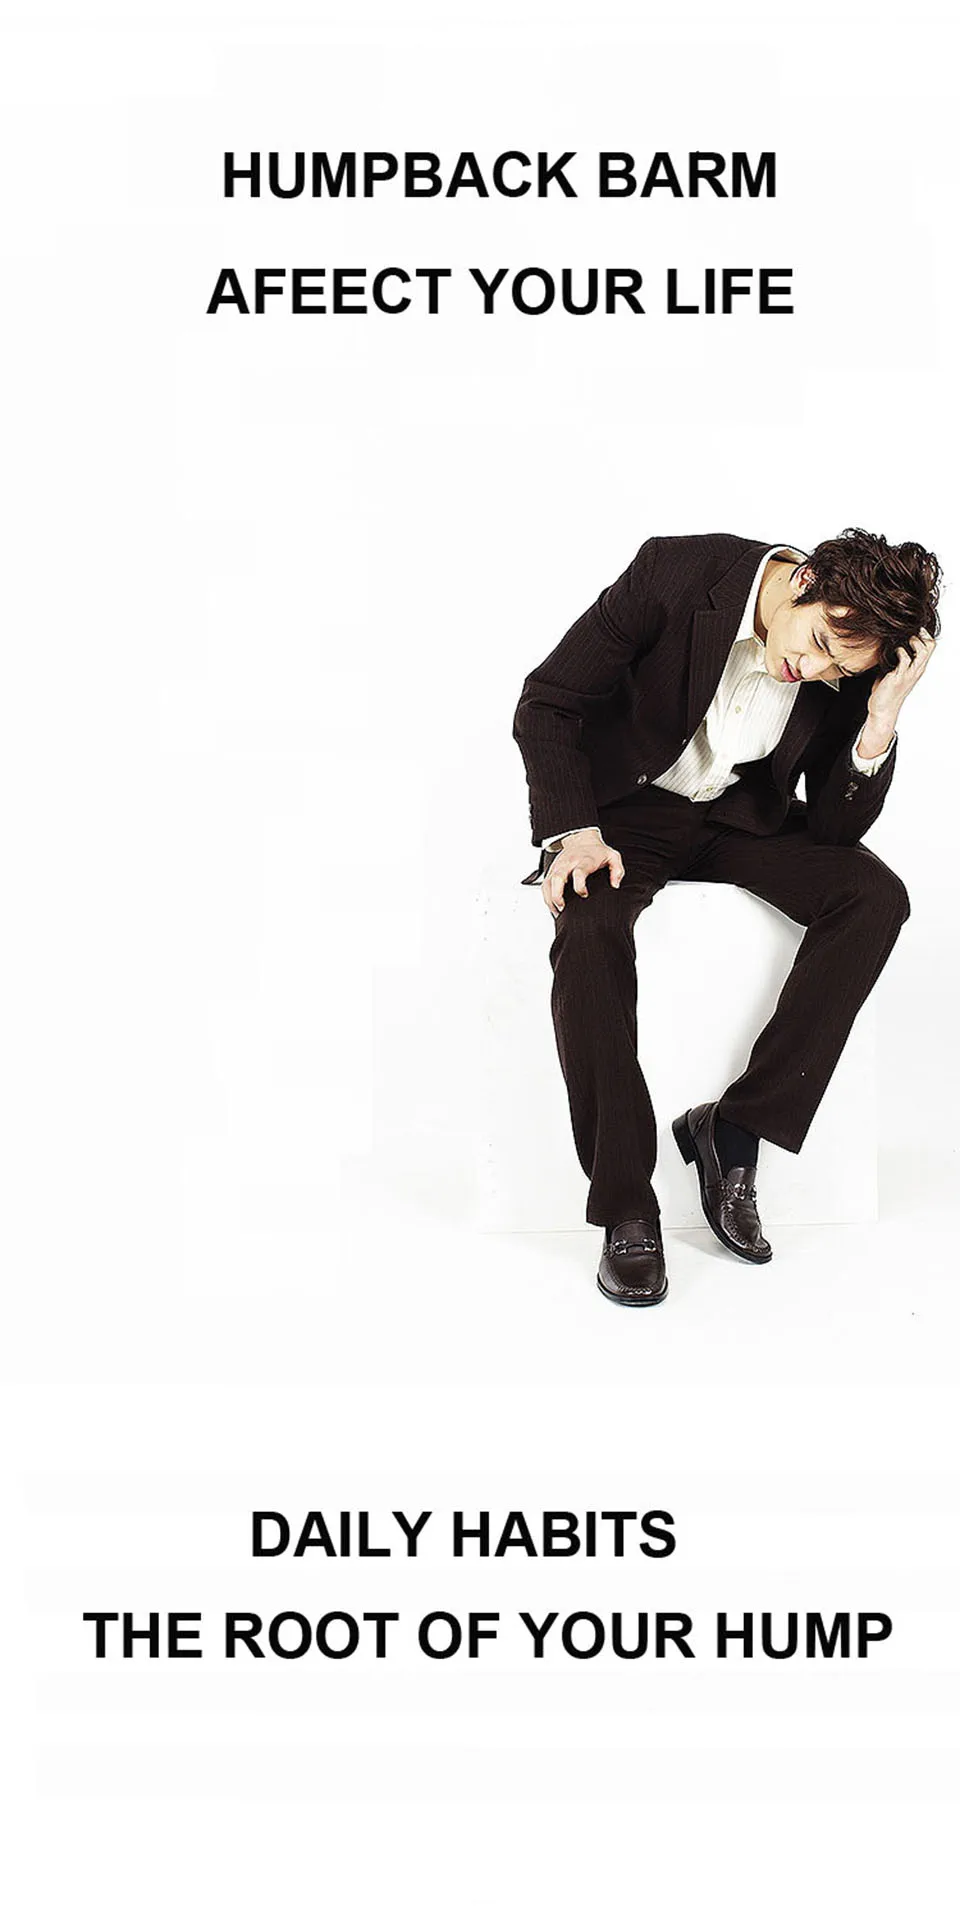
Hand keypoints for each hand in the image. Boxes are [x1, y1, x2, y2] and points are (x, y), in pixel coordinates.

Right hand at [541, 828, 624, 918]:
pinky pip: (545, 885)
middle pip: (557, 878)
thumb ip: (617, 871)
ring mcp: (558, 867)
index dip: (580, 886)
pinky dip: (547, 898)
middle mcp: (568, 863)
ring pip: (548, 883)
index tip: (584, 894)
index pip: (579, 872)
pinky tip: (553, 907)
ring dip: (550, 899)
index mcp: (584, 860)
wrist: (581, 839)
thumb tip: (615, 885)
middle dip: (557, 895)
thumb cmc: (596, 851)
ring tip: (558, 911)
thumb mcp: (612, 857)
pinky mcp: (551, 871)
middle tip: (563, 908)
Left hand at [863, 630, 935, 744]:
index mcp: (917, 668)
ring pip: (922, 651)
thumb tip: (887, 644)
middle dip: (921, 634)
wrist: (882, 709)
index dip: (924, 634)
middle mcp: (916, 670)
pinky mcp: (899, 677)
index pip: (930, 646)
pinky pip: (905, 659)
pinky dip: (899, 651)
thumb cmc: (886, 691)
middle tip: (908, 634)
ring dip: (912, 641)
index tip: (911, 630)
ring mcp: (909, 673)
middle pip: (930, 646)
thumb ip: (895, 659)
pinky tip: (892, 653)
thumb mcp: (893, 671)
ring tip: (902, 643)